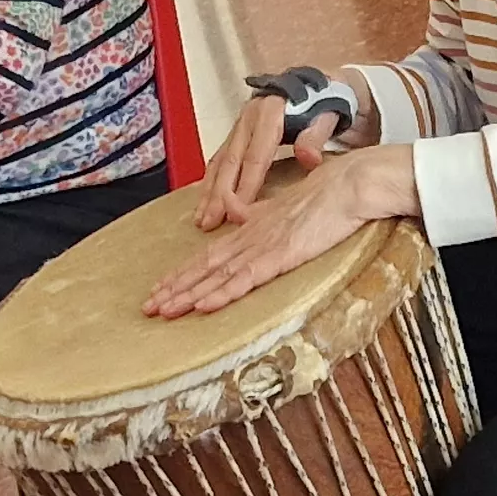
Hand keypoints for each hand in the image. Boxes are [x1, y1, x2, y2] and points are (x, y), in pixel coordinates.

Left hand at [144, 143, 418, 316]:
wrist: (349, 185)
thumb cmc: (325, 196)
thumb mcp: (283, 206)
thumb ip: (256, 212)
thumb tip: (234, 210)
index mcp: (250, 227)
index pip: (209, 253)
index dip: (184, 272)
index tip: (162, 287)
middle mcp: (250, 236)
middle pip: (204, 266)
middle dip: (175, 288)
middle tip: (148, 307)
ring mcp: (263, 246)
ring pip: (217, 274)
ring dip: (188, 294)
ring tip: (163, 310)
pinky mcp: (280, 255)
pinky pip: (245, 278)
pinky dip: (222, 292)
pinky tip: (203, 305)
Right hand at [196, 77, 367, 232]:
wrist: (320, 82)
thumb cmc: (326, 100)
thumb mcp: (329, 112)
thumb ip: (317, 135)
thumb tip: (307, 157)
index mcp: (271, 111)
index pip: (256, 155)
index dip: (246, 184)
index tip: (239, 209)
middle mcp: (250, 116)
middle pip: (231, 160)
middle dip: (219, 194)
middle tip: (210, 221)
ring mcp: (241, 123)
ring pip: (221, 161)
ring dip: (209, 191)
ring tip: (201, 218)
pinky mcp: (239, 131)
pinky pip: (221, 158)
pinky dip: (211, 181)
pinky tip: (205, 200)